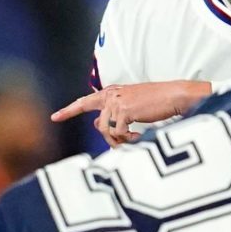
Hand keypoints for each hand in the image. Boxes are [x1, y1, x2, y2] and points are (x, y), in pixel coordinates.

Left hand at [53, 80, 210, 145]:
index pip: (86, 101)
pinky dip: (129, 139)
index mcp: (112, 92)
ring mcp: (116, 102)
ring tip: (133, 138)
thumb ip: (113, 112)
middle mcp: (111, 95)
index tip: (55, 116)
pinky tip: (139, 135)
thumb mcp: (132, 106)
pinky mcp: (124, 111)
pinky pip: (118, 134)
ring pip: (105, 130)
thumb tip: (95, 123)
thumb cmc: (158, 101)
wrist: (175, 96)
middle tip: (85, 128)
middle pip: (94, 119)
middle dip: (96, 129)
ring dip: (119, 139)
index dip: (70, 110)